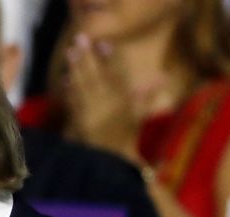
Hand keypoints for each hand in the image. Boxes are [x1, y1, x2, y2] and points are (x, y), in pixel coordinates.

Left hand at [63, 33, 142, 162]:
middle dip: (89, 58)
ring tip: (69, 53)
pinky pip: (74, 102)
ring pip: (84, 87)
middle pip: (98, 76)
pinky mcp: (80, 123)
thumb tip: (163, 76)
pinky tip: (65, 80)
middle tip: (80, 40)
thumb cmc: (125, 138)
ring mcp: (94, 114)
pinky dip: (70, 91)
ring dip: (76, 68)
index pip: (120, 76)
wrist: (112, 163)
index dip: (113, 59)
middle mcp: (111, 106)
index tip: (105, 44)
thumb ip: (147, 95)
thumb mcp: (138, 116)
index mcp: (126, 103)